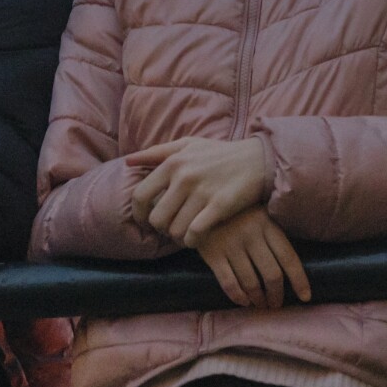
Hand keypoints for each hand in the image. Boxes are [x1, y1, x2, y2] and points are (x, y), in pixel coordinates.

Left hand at [125, 136, 271, 246]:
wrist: (258, 160)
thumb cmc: (220, 154)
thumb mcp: (188, 145)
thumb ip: (157, 153)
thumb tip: (128, 161)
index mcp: (173, 162)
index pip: (140, 196)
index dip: (138, 215)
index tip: (146, 223)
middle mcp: (184, 176)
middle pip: (156, 218)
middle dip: (161, 229)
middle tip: (170, 228)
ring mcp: (202, 192)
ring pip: (174, 230)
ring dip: (178, 236)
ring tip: (185, 232)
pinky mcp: (219, 206)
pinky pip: (194, 234)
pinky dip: (192, 241)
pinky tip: (197, 237)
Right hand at [194, 207, 311, 309]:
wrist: (200, 204)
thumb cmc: (237, 213)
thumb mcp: (259, 215)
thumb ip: (274, 235)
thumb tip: (293, 268)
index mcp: (267, 223)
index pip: (288, 257)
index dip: (299, 280)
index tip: (305, 296)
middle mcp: (251, 234)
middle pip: (271, 274)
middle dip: (276, 295)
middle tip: (275, 304)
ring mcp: (231, 244)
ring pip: (251, 282)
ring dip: (258, 299)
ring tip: (260, 304)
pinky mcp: (212, 253)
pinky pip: (229, 283)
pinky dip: (238, 297)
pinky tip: (243, 301)